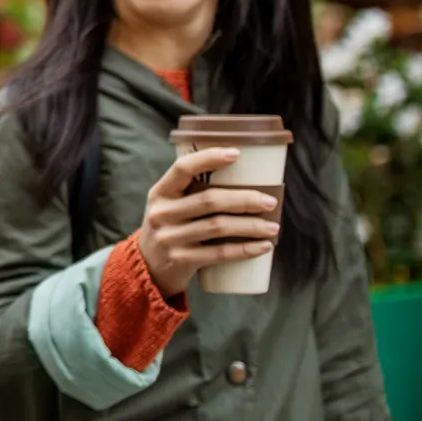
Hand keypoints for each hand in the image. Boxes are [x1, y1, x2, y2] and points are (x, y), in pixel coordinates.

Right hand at [134, 147, 279, 297]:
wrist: (147, 266)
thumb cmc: (170, 228)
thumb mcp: (170, 205)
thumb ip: (193, 191)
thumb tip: (244, 178)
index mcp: (160, 192)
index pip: (182, 168)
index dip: (209, 158)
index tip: (237, 154)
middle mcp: (162, 213)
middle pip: (209, 200)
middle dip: (245, 199)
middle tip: (270, 202)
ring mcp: (170, 237)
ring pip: (218, 227)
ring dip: (251, 226)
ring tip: (273, 227)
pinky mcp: (181, 260)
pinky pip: (219, 253)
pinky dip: (245, 249)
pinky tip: (263, 246)